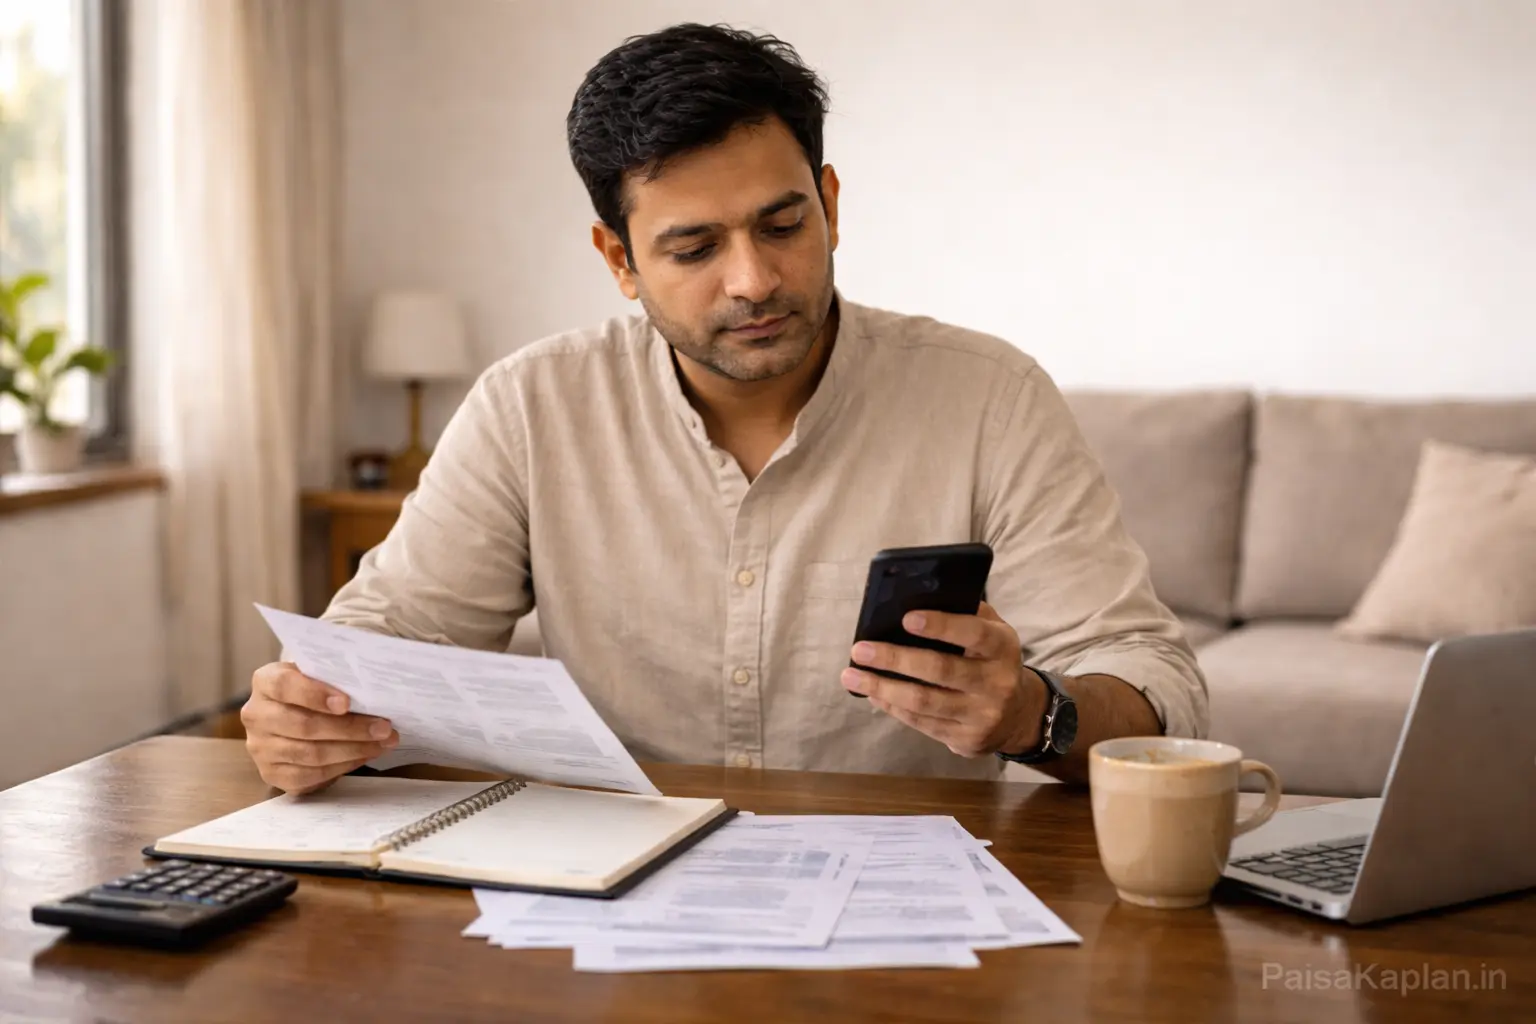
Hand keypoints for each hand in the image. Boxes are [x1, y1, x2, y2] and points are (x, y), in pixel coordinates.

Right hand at [242, 662, 398, 793]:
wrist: (294, 711)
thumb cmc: (314, 688)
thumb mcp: (319, 673)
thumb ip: (335, 677)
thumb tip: (373, 689)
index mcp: (265, 681)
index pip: (285, 685)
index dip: (315, 694)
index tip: (346, 703)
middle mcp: (256, 715)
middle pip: (304, 726)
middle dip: (350, 728)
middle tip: (384, 728)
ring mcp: (261, 748)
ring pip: (310, 754)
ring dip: (352, 750)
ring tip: (381, 743)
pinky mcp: (272, 773)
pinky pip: (309, 776)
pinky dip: (341, 767)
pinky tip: (363, 756)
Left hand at [841, 601, 1045, 757]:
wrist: (1018, 715)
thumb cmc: (991, 660)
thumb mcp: (992, 632)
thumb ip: (965, 613)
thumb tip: (915, 597)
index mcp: (1003, 647)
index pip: (974, 633)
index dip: (941, 625)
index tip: (906, 618)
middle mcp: (996, 683)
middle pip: (940, 670)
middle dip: (895, 659)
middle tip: (860, 650)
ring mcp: (981, 715)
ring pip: (924, 701)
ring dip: (882, 688)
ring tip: (851, 676)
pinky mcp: (966, 739)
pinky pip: (921, 722)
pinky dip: (892, 706)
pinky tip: (873, 693)